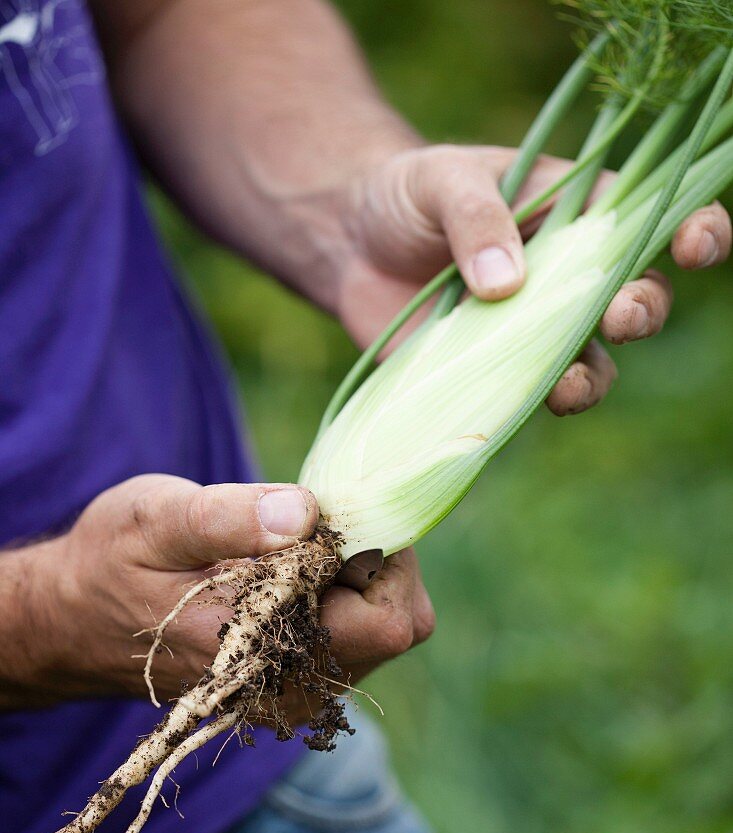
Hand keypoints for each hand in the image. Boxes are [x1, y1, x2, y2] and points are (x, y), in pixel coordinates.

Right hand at [8, 476, 430, 720]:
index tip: (329, 516)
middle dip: (375, 560)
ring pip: (386, 627)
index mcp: (266, 653)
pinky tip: (289, 574)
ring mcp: (298, 691)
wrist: (75, 623)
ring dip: (360, 575)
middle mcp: (293, 688)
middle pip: (402, 623)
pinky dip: (344, 594)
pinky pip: (360, 633)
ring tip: (289, 551)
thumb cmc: (111, 564)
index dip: (378, 551)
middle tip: (311, 528)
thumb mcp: (155, 521)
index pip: (389, 617)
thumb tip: (306, 513)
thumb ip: (228, 518)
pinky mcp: (297, 683)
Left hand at [336, 144, 731, 414]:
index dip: (692, 231)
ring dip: (594, 376)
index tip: (693, 246)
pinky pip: (531, 397)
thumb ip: (476, 217)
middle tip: (622, 313)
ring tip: (571, 381)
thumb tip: (507, 283)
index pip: (653, 218)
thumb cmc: (406, 196)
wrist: (349, 246)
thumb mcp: (438, 181)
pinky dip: (532, 406)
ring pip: (594, 362)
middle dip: (644, 310)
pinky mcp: (495, 372)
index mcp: (576, 211)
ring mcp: (535, 330)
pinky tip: (523, 407)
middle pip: (637, 299)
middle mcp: (569, 276)